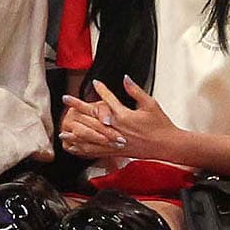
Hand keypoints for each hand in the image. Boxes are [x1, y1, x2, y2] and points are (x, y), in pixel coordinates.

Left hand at [61, 76, 178, 159]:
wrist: (166, 145)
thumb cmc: (160, 125)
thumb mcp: (150, 104)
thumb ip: (135, 91)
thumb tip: (125, 78)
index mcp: (124, 116)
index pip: (108, 100)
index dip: (101, 90)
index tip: (94, 82)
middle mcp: (116, 129)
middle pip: (93, 116)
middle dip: (78, 107)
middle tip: (66, 100)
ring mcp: (114, 141)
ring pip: (91, 137)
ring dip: (76, 134)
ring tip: (63, 131)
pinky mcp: (116, 151)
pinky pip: (97, 151)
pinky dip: (85, 150)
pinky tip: (75, 149)